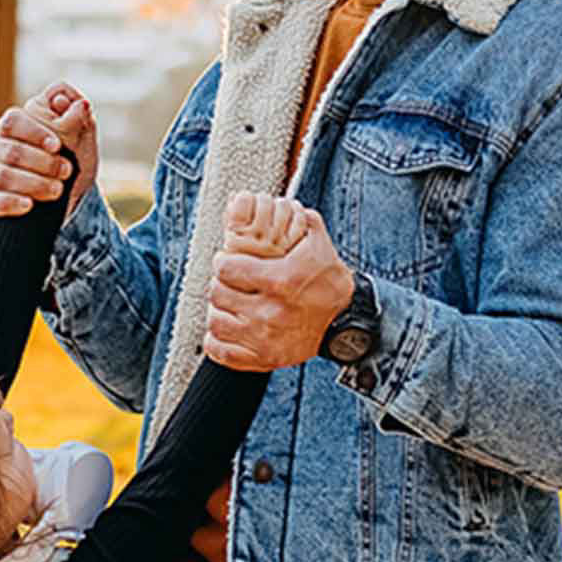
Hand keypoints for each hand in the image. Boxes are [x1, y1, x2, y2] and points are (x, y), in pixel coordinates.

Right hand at [0, 82, 99, 219]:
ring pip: (0, 175)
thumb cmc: (66, 160)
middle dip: (43, 163)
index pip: (13, 121)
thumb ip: (77, 120)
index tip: (57, 145)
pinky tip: (29, 205)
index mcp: (13, 127)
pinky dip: (11, 202)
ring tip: (57, 190)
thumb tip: (82, 104)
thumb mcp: (77, 140)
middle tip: (67, 171)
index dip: (34, 132)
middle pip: (11, 151)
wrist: (64, 198)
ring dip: (32, 183)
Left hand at [204, 194, 353, 371]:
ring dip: (218, 311)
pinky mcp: (264, 359)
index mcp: (281, 281)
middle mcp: (270, 312)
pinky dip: (218, 341)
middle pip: (218, 294)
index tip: (228, 261)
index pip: (226, 268)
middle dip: (220, 283)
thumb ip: (300, 220)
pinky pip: (222, 352)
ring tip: (227, 304)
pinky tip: (227, 328)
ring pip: (216, 322)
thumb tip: (282, 202)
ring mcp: (265, 339)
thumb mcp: (319, 244)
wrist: (345, 322)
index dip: (223, 262)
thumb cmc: (328, 282)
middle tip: (228, 281)